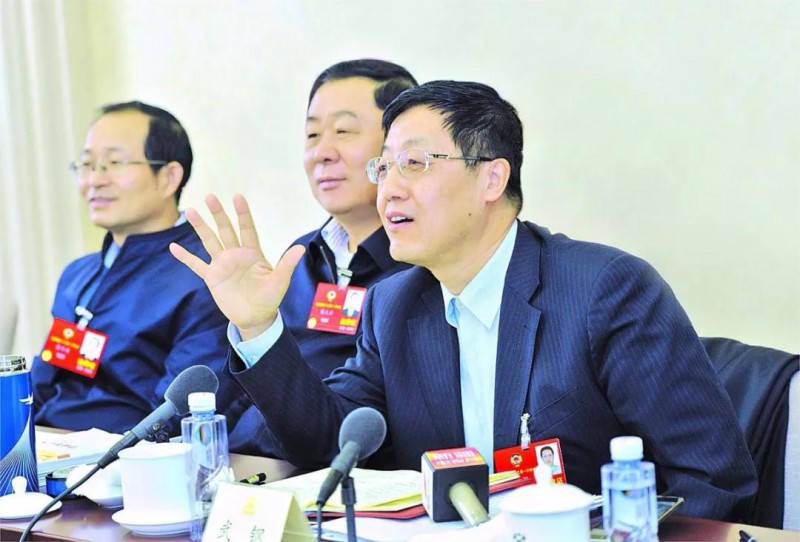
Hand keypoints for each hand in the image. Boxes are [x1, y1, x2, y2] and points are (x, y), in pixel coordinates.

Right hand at [170, 194, 304, 339]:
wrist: (255, 317)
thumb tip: (301, 248)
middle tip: (210, 196)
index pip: (247, 229)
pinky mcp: (212, 278)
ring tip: (191, 211)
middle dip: (218, 214)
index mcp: (253, 253)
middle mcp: (236, 255)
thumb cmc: (270, 298)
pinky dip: (185, 257)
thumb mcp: (280, 281)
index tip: (238, 196)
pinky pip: (196, 265)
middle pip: (226, 230)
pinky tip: (173, 247)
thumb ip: (287, 264)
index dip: (243, 213)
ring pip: (210, 241)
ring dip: (200, 227)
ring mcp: (222, 265)